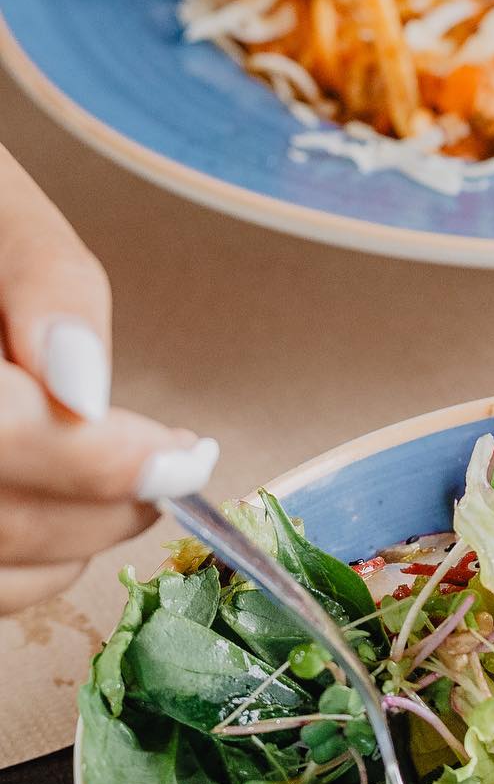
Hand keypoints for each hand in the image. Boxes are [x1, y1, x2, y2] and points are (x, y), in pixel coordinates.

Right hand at [0, 144, 212, 613]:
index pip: (0, 434)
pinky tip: (59, 514)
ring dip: (69, 546)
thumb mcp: (2, 215)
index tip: (186, 454)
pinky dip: (23, 568)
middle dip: (104, 506)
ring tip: (125, 487)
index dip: (103, 460)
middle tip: (173, 467)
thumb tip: (86, 391)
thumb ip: (48, 288)